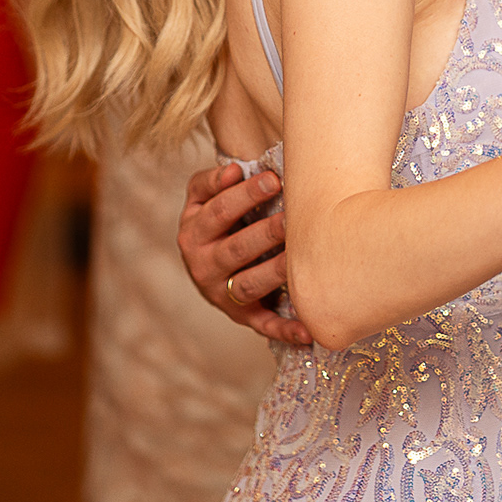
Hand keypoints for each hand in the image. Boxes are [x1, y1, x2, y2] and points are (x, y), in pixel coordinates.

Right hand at [176, 162, 312, 345]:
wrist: (206, 262)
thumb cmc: (216, 218)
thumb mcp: (202, 197)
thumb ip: (213, 181)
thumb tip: (235, 170)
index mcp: (193, 232)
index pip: (218, 211)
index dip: (244, 195)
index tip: (273, 179)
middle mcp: (202, 266)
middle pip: (235, 249)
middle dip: (264, 233)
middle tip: (291, 218)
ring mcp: (222, 294)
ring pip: (249, 285)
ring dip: (274, 273)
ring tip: (299, 258)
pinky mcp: (242, 316)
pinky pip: (264, 325)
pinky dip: (286, 331)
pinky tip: (309, 332)